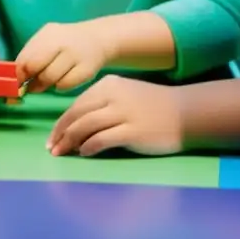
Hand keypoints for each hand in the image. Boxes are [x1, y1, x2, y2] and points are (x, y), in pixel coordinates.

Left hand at [16, 21, 109, 92]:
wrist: (97, 39)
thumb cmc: (64, 42)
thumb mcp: (47, 41)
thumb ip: (31, 55)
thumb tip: (16, 77)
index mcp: (48, 34)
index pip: (26, 55)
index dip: (17, 71)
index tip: (13, 82)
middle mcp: (62, 43)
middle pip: (36, 65)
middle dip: (27, 78)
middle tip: (26, 86)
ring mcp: (75, 56)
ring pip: (50, 77)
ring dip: (42, 85)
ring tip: (42, 84)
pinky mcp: (86, 70)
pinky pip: (65, 85)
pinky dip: (59, 86)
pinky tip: (60, 81)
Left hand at [47, 75, 183, 156]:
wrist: (187, 113)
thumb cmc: (153, 106)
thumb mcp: (124, 95)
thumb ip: (101, 104)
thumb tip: (74, 125)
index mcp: (108, 85)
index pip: (76, 104)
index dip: (61, 122)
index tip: (53, 136)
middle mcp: (113, 96)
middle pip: (76, 115)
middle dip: (60, 133)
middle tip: (52, 148)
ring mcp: (123, 113)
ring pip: (85, 127)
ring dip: (70, 142)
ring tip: (64, 152)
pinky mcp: (133, 131)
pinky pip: (102, 139)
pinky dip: (89, 147)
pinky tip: (84, 153)